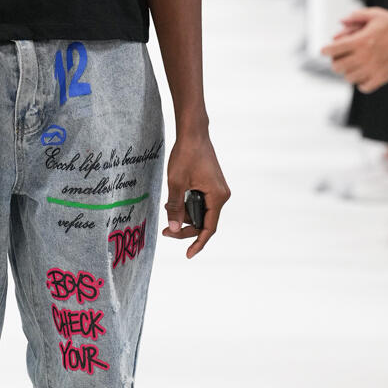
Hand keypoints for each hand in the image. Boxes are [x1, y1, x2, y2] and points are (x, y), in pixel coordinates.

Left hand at [162, 129, 229, 258]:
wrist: (193, 133)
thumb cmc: (186, 154)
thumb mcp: (176, 183)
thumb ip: (175, 208)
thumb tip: (173, 229)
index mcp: (217, 197)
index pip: (209, 228)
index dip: (198, 242)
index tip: (188, 254)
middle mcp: (221, 195)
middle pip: (204, 221)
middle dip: (185, 227)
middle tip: (166, 230)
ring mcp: (217, 190)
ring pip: (201, 212)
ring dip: (185, 214)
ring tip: (169, 206)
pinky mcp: (212, 185)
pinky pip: (200, 202)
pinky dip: (188, 205)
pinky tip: (175, 200)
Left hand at [321, 7, 387, 92]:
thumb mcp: (376, 14)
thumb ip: (356, 16)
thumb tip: (341, 21)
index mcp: (360, 41)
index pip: (333, 50)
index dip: (325, 50)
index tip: (325, 50)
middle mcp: (363, 57)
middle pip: (337, 66)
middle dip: (336, 62)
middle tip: (340, 59)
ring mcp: (372, 69)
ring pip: (349, 78)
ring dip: (348, 72)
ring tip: (354, 66)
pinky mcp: (382, 78)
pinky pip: (363, 87)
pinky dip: (361, 83)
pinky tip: (364, 75)